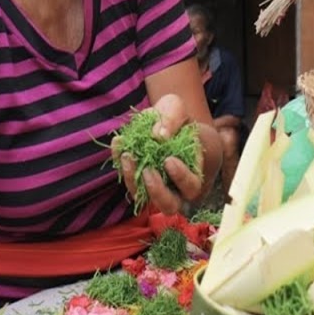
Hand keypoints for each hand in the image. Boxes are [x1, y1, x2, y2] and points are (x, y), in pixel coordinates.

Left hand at [112, 94, 208, 214]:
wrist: (166, 127)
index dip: (181, 177)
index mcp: (195, 175)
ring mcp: (156, 190)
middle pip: (170, 206)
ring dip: (133, 181)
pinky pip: (129, 183)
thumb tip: (159, 136)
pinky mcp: (137, 184)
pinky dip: (121, 165)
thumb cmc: (178, 121)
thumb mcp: (177, 109)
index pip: (191, 186)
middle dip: (157, 191)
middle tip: (147, 171)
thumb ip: (173, 117)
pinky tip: (118, 143)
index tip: (169, 160)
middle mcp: (177, 190)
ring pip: (145, 200)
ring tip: (127, 156)